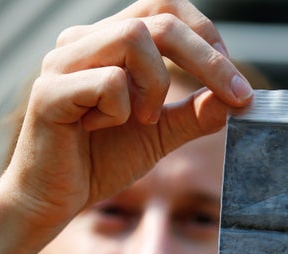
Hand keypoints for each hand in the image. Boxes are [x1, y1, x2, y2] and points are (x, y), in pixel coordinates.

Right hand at [0, 0, 252, 253]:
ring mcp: (63, 62)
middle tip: (234, 96)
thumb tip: (238, 99)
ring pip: (134, 38)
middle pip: (159, 17)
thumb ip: (195, 115)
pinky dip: (121, 110)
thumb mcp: (161, 134)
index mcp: (109, 42)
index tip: (233, 79)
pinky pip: (107, 81)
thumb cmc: (101, 160)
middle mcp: (85, 41)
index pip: (165, 8)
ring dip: (157, 84)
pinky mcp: (49, 91)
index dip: (206, 36)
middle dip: (208, 59)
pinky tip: (100, 130)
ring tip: (144, 119)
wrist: (54, 200)